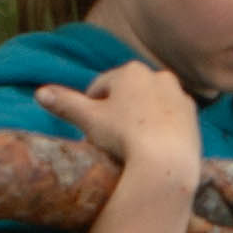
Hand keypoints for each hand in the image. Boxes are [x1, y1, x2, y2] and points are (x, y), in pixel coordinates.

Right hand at [36, 60, 203, 232]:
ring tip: (131, 145)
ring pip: (149, 107)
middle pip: (127, 95)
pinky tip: (153, 147)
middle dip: (117, 112)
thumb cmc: (123, 137)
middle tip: (109, 139)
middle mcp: (158, 75)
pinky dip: (160, 129)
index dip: (91, 108)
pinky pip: (169, 121)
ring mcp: (179, 95)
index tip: (89, 129)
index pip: (100, 88)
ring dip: (139, 119)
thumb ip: (64, 103)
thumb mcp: (88, 119)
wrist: (166, 161)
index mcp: (130, 71)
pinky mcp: (194, 116)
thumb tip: (39, 93)